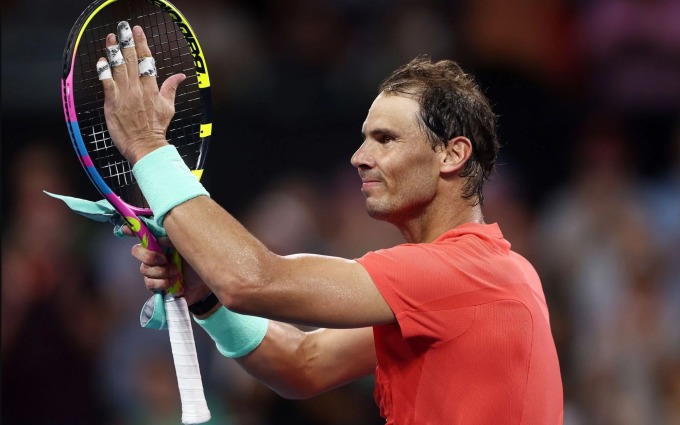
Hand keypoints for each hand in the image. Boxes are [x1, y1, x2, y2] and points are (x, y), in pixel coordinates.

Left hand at [99, 23, 185, 163]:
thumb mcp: (168, 107)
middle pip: (133, 61)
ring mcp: (125, 95)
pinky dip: (104, 71)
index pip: (147, 61)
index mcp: (152, 89)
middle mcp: (139, 89)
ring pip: (119, 68)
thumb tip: (181, 76)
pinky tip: (102, 60)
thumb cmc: (156, 129)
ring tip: (111, 38)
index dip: (142, 44)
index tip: (138, 32)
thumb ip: (171, 89)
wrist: (146, 146)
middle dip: (128, 42)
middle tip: (124, 28)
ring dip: (114, 52)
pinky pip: (107, 83)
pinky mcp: (113, 103)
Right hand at [121, 225, 210, 304]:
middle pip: (136, 251)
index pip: (143, 233)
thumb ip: (173, 239)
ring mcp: (155, 270)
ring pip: (144, 269)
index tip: (126, 229)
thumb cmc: (199, 261)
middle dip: (147, 256)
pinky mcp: (158, 285)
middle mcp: (156, 255)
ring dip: (160, 271)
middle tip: (163, 259)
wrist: (207, 283)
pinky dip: (161, 283)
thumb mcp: (189, 246)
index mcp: (162, 243)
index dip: (131, 230)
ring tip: (175, 271)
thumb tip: (159, 239)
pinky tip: (172, 282)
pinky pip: (149, 283)